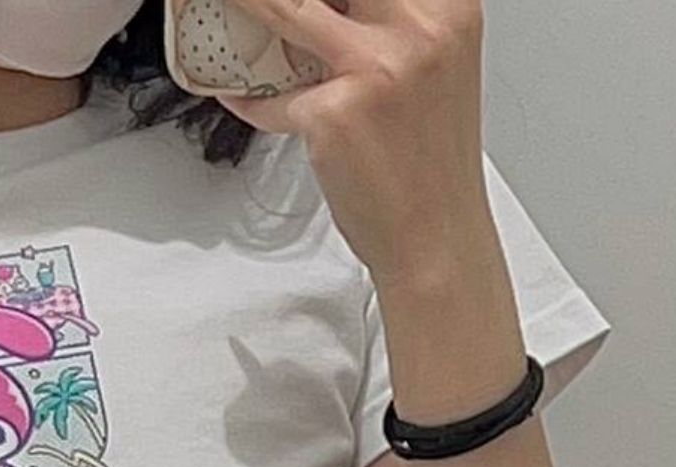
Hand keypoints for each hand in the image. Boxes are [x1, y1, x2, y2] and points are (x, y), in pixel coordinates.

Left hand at [214, 0, 491, 286]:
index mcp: (447, 5)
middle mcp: (418, 25)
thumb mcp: (430, 67)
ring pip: (288, 8)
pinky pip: (272, 96)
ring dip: (249, 6)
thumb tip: (326, 8)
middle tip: (260, 4)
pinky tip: (239, 94)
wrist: (435, 235)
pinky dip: (250, 98)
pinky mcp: (334, 113)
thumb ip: (387, 25)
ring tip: (228, 11)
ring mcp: (375, 66)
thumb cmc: (429, 164)